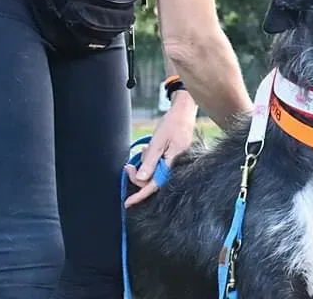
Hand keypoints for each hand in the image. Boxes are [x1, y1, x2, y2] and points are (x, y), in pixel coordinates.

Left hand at [124, 91, 196, 207]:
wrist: (185, 110)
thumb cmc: (173, 123)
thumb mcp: (158, 141)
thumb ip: (150, 161)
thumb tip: (142, 179)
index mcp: (174, 163)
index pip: (155, 185)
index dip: (140, 195)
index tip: (128, 203)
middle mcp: (176, 165)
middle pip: (153, 180)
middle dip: (139, 175)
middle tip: (128, 166)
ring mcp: (176, 161)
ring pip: (155, 172)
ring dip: (146, 165)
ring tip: (144, 149)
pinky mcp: (174, 157)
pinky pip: (160, 165)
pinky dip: (151, 160)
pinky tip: (149, 149)